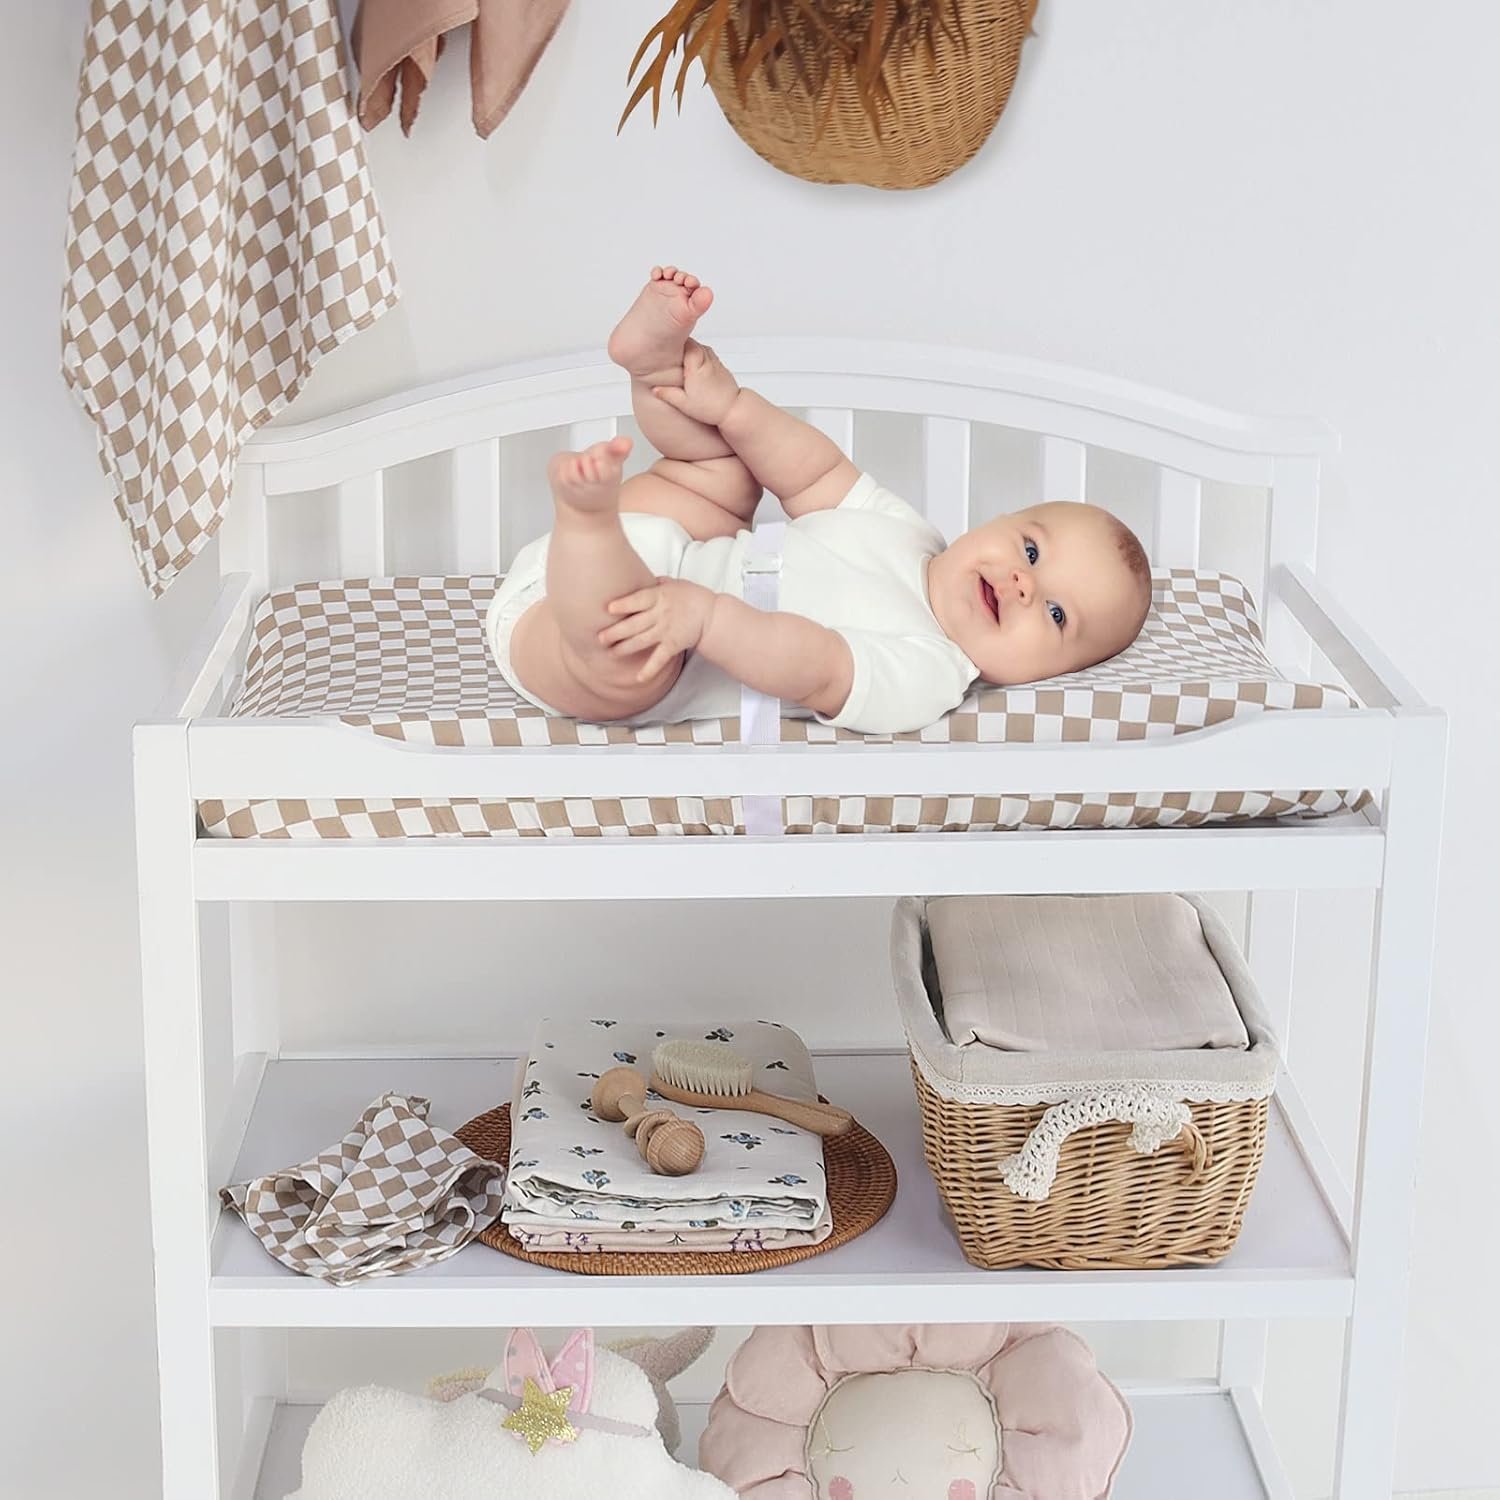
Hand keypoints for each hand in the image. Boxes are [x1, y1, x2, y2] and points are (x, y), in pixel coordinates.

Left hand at [600, 577, 717, 680]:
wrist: (712, 615)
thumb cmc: (692, 597)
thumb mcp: (673, 584)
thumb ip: (654, 584)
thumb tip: (635, 579)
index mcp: (660, 596)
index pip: (638, 600)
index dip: (623, 605)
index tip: (608, 609)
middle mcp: (661, 614)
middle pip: (634, 624)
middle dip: (615, 632)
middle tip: (600, 638)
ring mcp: (667, 631)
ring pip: (641, 641)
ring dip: (624, 648)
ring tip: (611, 652)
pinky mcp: (673, 645)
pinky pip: (659, 659)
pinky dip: (649, 669)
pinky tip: (639, 678)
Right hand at [651, 341, 738, 426]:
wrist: (733, 409)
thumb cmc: (711, 407)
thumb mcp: (684, 404)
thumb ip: (667, 394)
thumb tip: (655, 389)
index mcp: (696, 365)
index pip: (683, 342)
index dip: (673, 343)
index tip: (664, 348)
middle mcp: (706, 358)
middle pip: (689, 342)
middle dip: (679, 346)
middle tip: (667, 354)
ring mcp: (713, 359)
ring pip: (697, 346)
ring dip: (688, 351)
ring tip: (677, 361)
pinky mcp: (717, 363)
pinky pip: (704, 353)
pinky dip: (697, 356)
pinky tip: (691, 367)